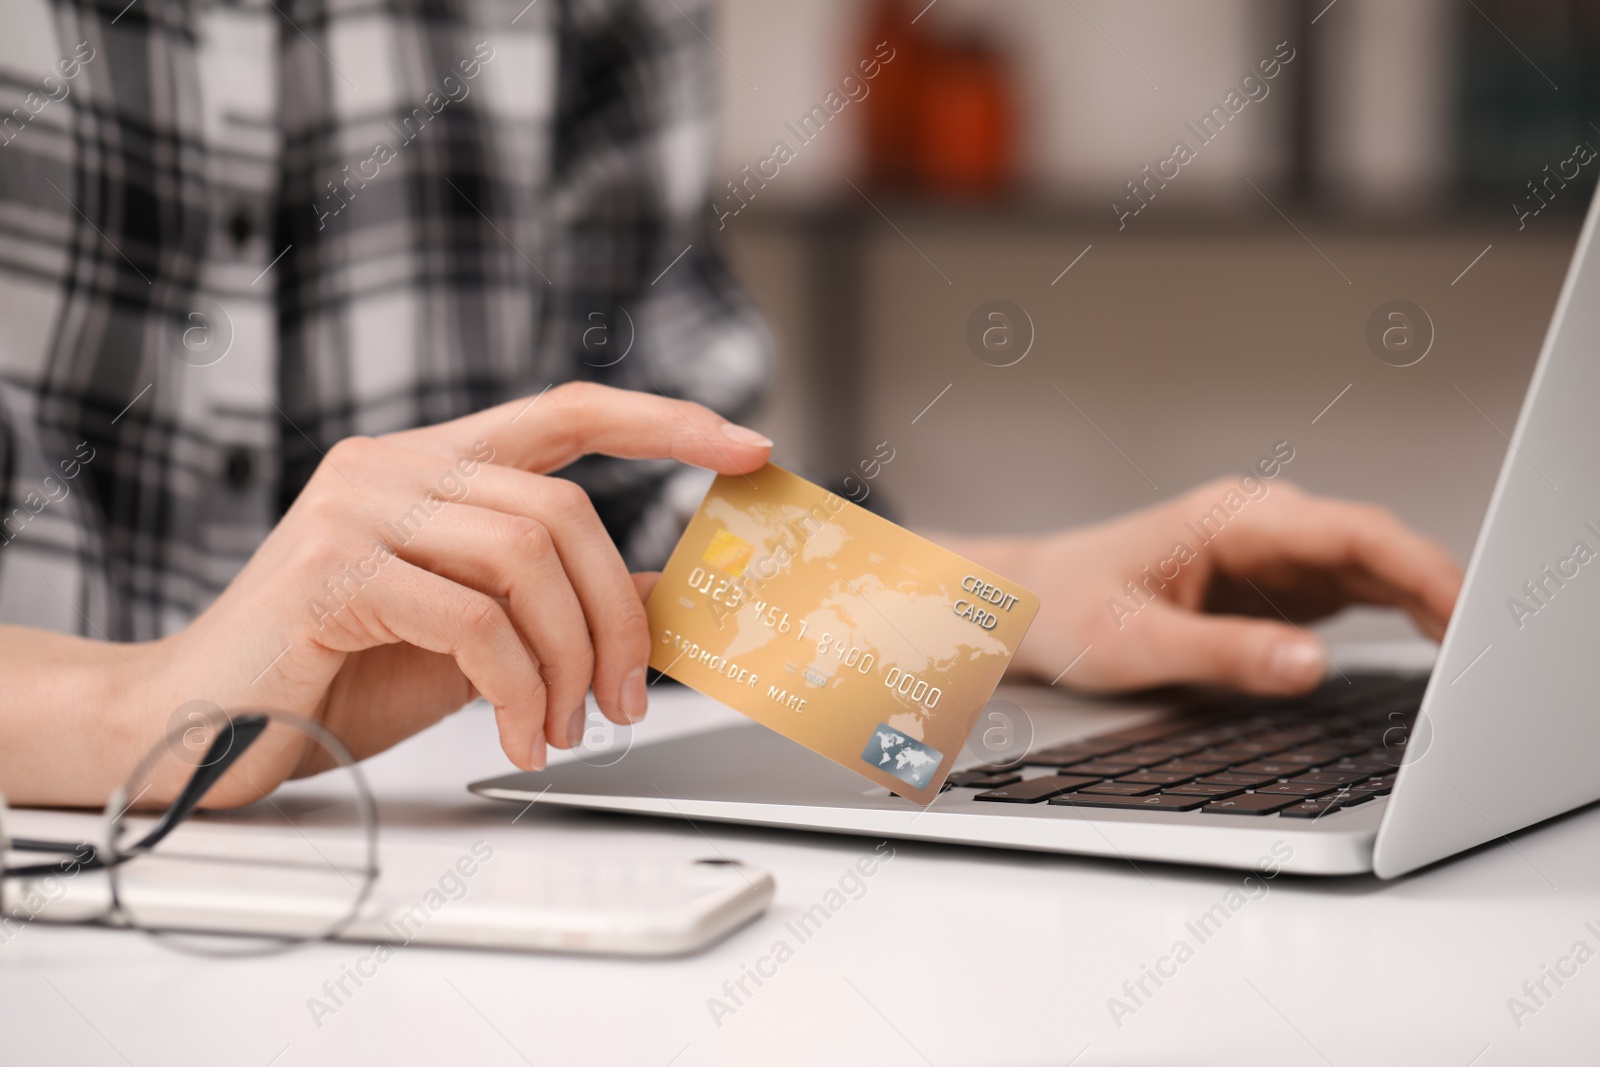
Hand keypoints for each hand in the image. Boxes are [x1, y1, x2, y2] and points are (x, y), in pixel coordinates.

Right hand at [114, 383, 770, 804]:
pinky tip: (515, 736)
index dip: (663, 422)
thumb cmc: (335, 676)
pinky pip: (475, 619)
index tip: (746, 448)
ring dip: (569, 660)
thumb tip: (665, 599)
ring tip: (559, 727)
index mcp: (431, 463)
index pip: (567, 410)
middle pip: (563, 508)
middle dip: (615, 615)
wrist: (194, 727)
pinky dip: (517, 689)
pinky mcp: (334, 570)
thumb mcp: (471, 632)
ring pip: (527, 558)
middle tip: (625, 698)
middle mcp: (394, 465)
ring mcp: (359, 507)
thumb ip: (553, 602)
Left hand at [963, 478, 1461, 694]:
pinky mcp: (1273, 584)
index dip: (1420, 567)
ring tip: (1471, 655)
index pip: (1351, 530)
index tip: (1464, 610)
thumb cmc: (1066, 611)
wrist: (1027, 605)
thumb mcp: (1135, 643)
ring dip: (1423, 602)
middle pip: (1375, 545)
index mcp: (1232, 520)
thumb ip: (1224, 655)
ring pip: (1371, 566)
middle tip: (1484, 650)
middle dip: (1437, 588)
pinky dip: (1394, 612)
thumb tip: (1310, 666)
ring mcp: (1271, 552)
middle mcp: (1260, 525)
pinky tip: (1429, 642)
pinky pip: (1351, 589)